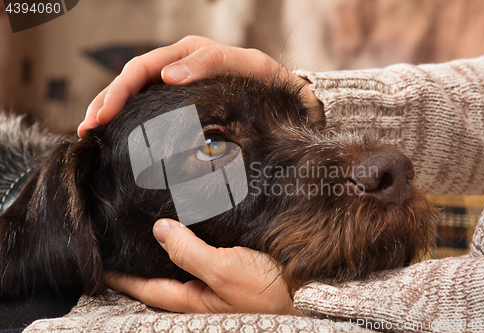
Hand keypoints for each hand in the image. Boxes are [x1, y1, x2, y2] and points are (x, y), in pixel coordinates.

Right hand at [78, 35, 322, 136]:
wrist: (285, 97)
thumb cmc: (266, 81)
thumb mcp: (246, 65)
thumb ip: (210, 63)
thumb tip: (168, 75)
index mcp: (188, 54)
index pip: (142, 68)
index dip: (119, 91)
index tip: (103, 116)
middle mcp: (177, 67)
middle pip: (130, 81)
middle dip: (105, 103)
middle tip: (86, 130)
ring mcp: (177, 86)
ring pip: (135, 94)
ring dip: (109, 112)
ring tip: (90, 134)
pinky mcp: (181, 105)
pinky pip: (149, 108)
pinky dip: (129, 120)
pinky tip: (116, 135)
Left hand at [105, 219, 296, 314]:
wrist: (306, 291)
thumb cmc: (267, 290)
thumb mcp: (224, 271)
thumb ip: (189, 252)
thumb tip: (159, 230)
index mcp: (192, 297)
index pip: (145, 286)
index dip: (121, 274)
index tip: (100, 260)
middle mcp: (199, 289)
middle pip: (160, 273)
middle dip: (140, 258)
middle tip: (120, 236)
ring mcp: (215, 278)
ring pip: (181, 260)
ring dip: (166, 245)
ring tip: (149, 225)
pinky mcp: (231, 266)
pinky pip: (202, 251)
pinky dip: (191, 238)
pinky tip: (190, 223)